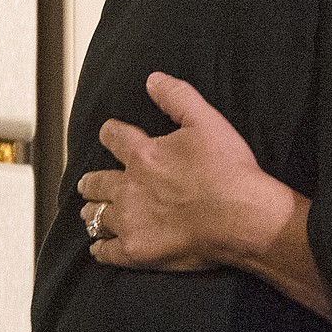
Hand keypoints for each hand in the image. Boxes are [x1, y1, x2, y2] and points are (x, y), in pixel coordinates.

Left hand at [78, 72, 289, 269]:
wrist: (242, 217)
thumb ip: (178, 98)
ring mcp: (130, 221)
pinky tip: (100, 248)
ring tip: (91, 213)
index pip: (114, 138)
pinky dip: (101, 249)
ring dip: (93, 213)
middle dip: (91, 182)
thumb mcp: (208, 122)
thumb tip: (153, 79)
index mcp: (144, 155)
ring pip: (96, 216)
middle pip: (96, 183)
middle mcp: (129, 188)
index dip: (109, 134)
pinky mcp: (137, 251)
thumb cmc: (229, 171)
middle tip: (89, 183)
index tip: (108, 134)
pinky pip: (107, 252)